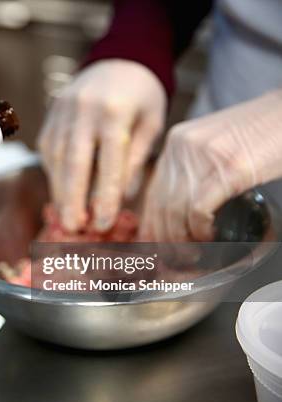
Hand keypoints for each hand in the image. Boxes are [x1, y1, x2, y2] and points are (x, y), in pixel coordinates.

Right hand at [38, 59, 165, 231]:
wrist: (120, 60)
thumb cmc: (141, 97)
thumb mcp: (150, 125)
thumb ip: (135, 160)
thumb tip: (121, 198)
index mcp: (115, 111)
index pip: (109, 162)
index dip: (104, 196)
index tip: (103, 223)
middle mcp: (83, 109)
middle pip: (73, 162)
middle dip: (72, 199)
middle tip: (73, 228)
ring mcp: (62, 110)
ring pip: (55, 158)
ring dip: (59, 191)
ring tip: (67, 216)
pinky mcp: (51, 115)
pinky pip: (48, 149)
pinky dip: (53, 173)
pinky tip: (61, 191)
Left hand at [140, 90, 281, 241]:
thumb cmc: (261, 133)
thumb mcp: (214, 146)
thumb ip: (193, 170)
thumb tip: (176, 213)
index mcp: (176, 141)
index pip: (152, 191)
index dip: (151, 223)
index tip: (154, 244)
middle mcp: (182, 147)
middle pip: (159, 204)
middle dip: (164, 238)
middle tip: (175, 257)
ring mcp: (203, 156)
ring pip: (175, 211)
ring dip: (182, 239)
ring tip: (193, 253)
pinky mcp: (228, 168)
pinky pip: (199, 210)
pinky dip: (201, 230)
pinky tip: (209, 236)